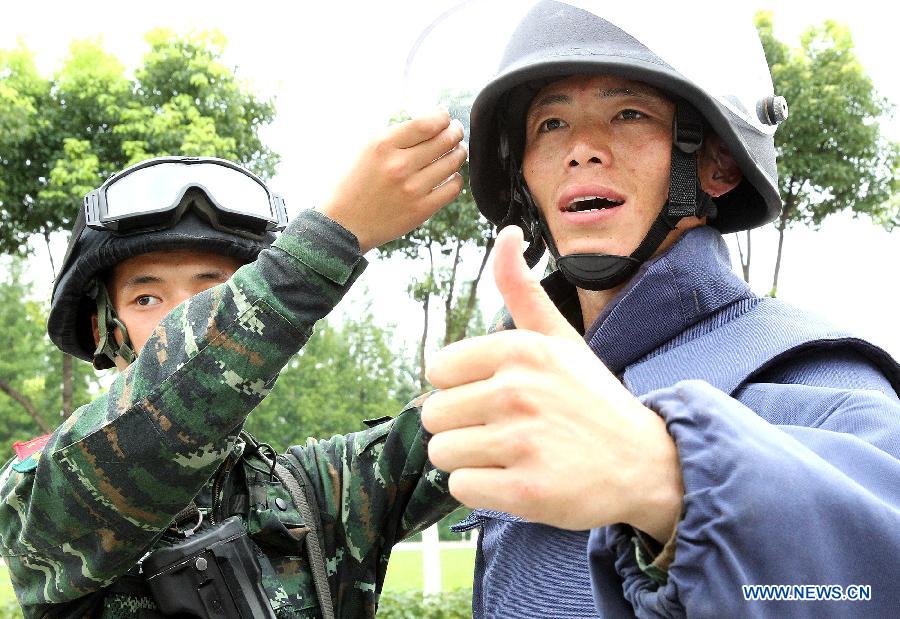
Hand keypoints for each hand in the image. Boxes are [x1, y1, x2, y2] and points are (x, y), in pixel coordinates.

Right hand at [316, 109, 466, 252]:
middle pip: (444, 140)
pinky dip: (456, 179)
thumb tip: (432, 123)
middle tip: (456, 131)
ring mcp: (412, 189)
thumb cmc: (356, 183)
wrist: (344, 224)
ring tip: (456, 151)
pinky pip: (453, 189)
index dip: (443, 117)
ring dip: (459, 154)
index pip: (427, 124)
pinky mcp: (421, 210)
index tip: (446, 117)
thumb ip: (398, 136)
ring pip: (452, 163)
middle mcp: (399, 166)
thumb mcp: (367, 150)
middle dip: (456, 132)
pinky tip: (450, 176)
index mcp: (383, 146)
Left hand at [421, 226, 682, 539]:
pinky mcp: (526, 492)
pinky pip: (460, 489)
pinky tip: (517, 479)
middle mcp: (517, 391)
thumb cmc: (592, 400)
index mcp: (519, 350)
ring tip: (512, 455)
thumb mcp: (561, 338)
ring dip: (470, 459)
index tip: (497, 397)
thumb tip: (506, 233)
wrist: (647, 463)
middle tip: (507, 430)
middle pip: (433, 414)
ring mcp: (521, 442)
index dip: (462, 387)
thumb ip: (521, 290)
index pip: (437, 369)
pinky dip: (482, 489)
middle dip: (463, 426)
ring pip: (442, 453)